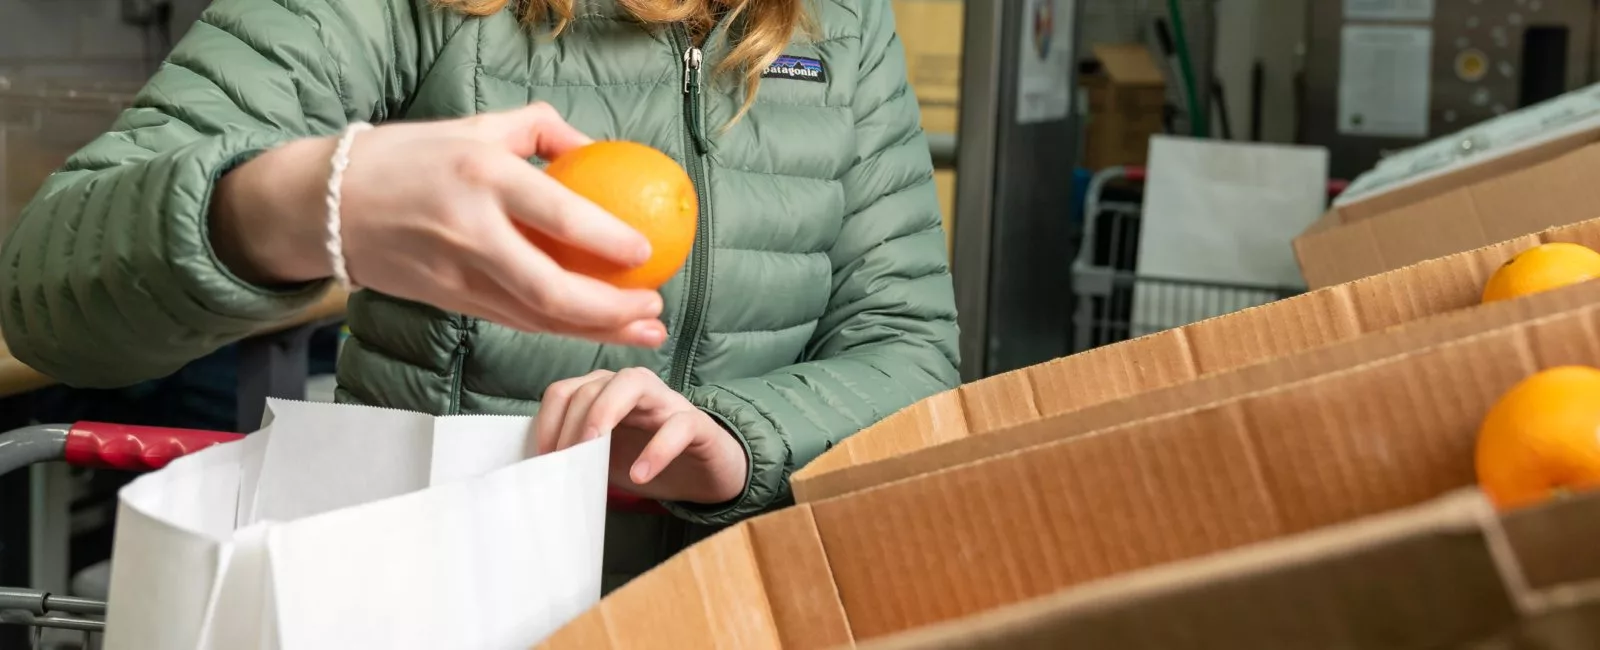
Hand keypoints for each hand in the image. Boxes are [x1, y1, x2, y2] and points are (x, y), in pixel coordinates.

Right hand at [210, 103, 666, 347]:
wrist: (326, 205)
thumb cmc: (410, 156)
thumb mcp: (477, 125)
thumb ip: (542, 130)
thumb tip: (598, 149)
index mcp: (482, 175)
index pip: (558, 215)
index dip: (609, 240)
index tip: (648, 252)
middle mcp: (471, 231)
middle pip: (551, 289)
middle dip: (611, 310)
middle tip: (655, 309)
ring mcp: (458, 275)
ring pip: (537, 318)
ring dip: (595, 331)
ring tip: (644, 332)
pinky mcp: (451, 302)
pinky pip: (516, 321)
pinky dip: (561, 329)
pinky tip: (596, 329)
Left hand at [536, 368, 748, 504]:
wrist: (705, 474)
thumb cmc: (647, 460)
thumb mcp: (603, 460)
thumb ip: (575, 457)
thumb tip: (535, 475)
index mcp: (606, 393)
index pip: (566, 390)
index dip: (547, 422)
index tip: (540, 458)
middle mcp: (634, 387)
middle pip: (594, 384)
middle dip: (571, 421)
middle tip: (562, 461)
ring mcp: (668, 401)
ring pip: (634, 382)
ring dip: (604, 412)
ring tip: (590, 449)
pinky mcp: (699, 424)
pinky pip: (678, 425)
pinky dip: (657, 449)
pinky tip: (640, 474)